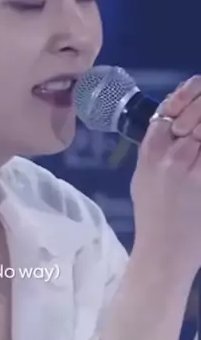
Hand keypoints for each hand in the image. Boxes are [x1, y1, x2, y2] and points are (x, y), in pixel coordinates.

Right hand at [131, 75, 200, 276]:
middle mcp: (169, 156)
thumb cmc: (155, 217)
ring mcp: (189, 169)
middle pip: (194, 113)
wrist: (163, 252)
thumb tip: (172, 124)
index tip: (196, 87)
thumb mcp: (143, 178)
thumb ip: (156, 150)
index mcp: (150, 153)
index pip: (169, 110)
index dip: (186, 93)